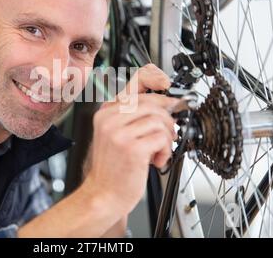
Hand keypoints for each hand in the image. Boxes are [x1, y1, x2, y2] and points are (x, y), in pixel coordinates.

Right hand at [82, 64, 183, 215]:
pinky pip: (161, 137)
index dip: (156, 78)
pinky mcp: (131, 148)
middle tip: (168, 132)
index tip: (167, 85)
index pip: (135, 81)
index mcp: (106, 111)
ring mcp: (118, 132)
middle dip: (167, 117)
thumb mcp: (117, 134)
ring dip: (166, 137)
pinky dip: (165, 150)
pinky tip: (156, 159)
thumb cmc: (113, 166)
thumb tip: (166, 101)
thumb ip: (134, 115)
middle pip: (152, 102)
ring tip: (159, 149)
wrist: (103, 193)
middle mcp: (110, 119)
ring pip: (159, 119)